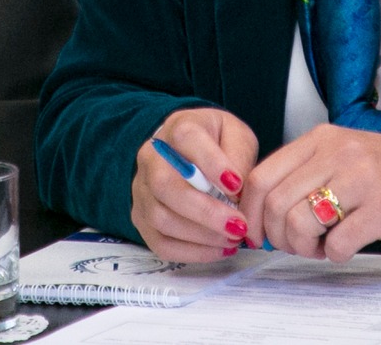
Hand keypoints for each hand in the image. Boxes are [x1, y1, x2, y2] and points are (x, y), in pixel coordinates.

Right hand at [131, 108, 259, 261]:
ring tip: (234, 238)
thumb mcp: (235, 135)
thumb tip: (236, 188)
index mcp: (177, 128)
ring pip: (160, 218)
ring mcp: (142, 189)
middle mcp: (151, 157)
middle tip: (239, 225)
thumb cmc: (215, 143)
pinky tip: (219, 248)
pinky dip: (192, 252)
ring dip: (201, 235)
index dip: (211, 163)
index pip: (186, 139)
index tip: (237, 184)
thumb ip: (239, 154)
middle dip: (205, 211)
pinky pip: (160, 242)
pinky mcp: (141, 218)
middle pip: (165, 185)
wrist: (186, 152)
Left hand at [241, 124, 380, 261]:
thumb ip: (307, 170)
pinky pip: (338, 243)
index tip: (256, 232)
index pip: (262, 175)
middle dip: (277, 236)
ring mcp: (362, 177)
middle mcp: (339, 151)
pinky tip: (348, 247)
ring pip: (300, 223)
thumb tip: (263, 206)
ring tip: (322, 247)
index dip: (250, 212)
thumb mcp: (346, 153)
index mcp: (322, 137)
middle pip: (275, 203)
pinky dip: (335, 255)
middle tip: (295, 245)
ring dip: (304, 248)